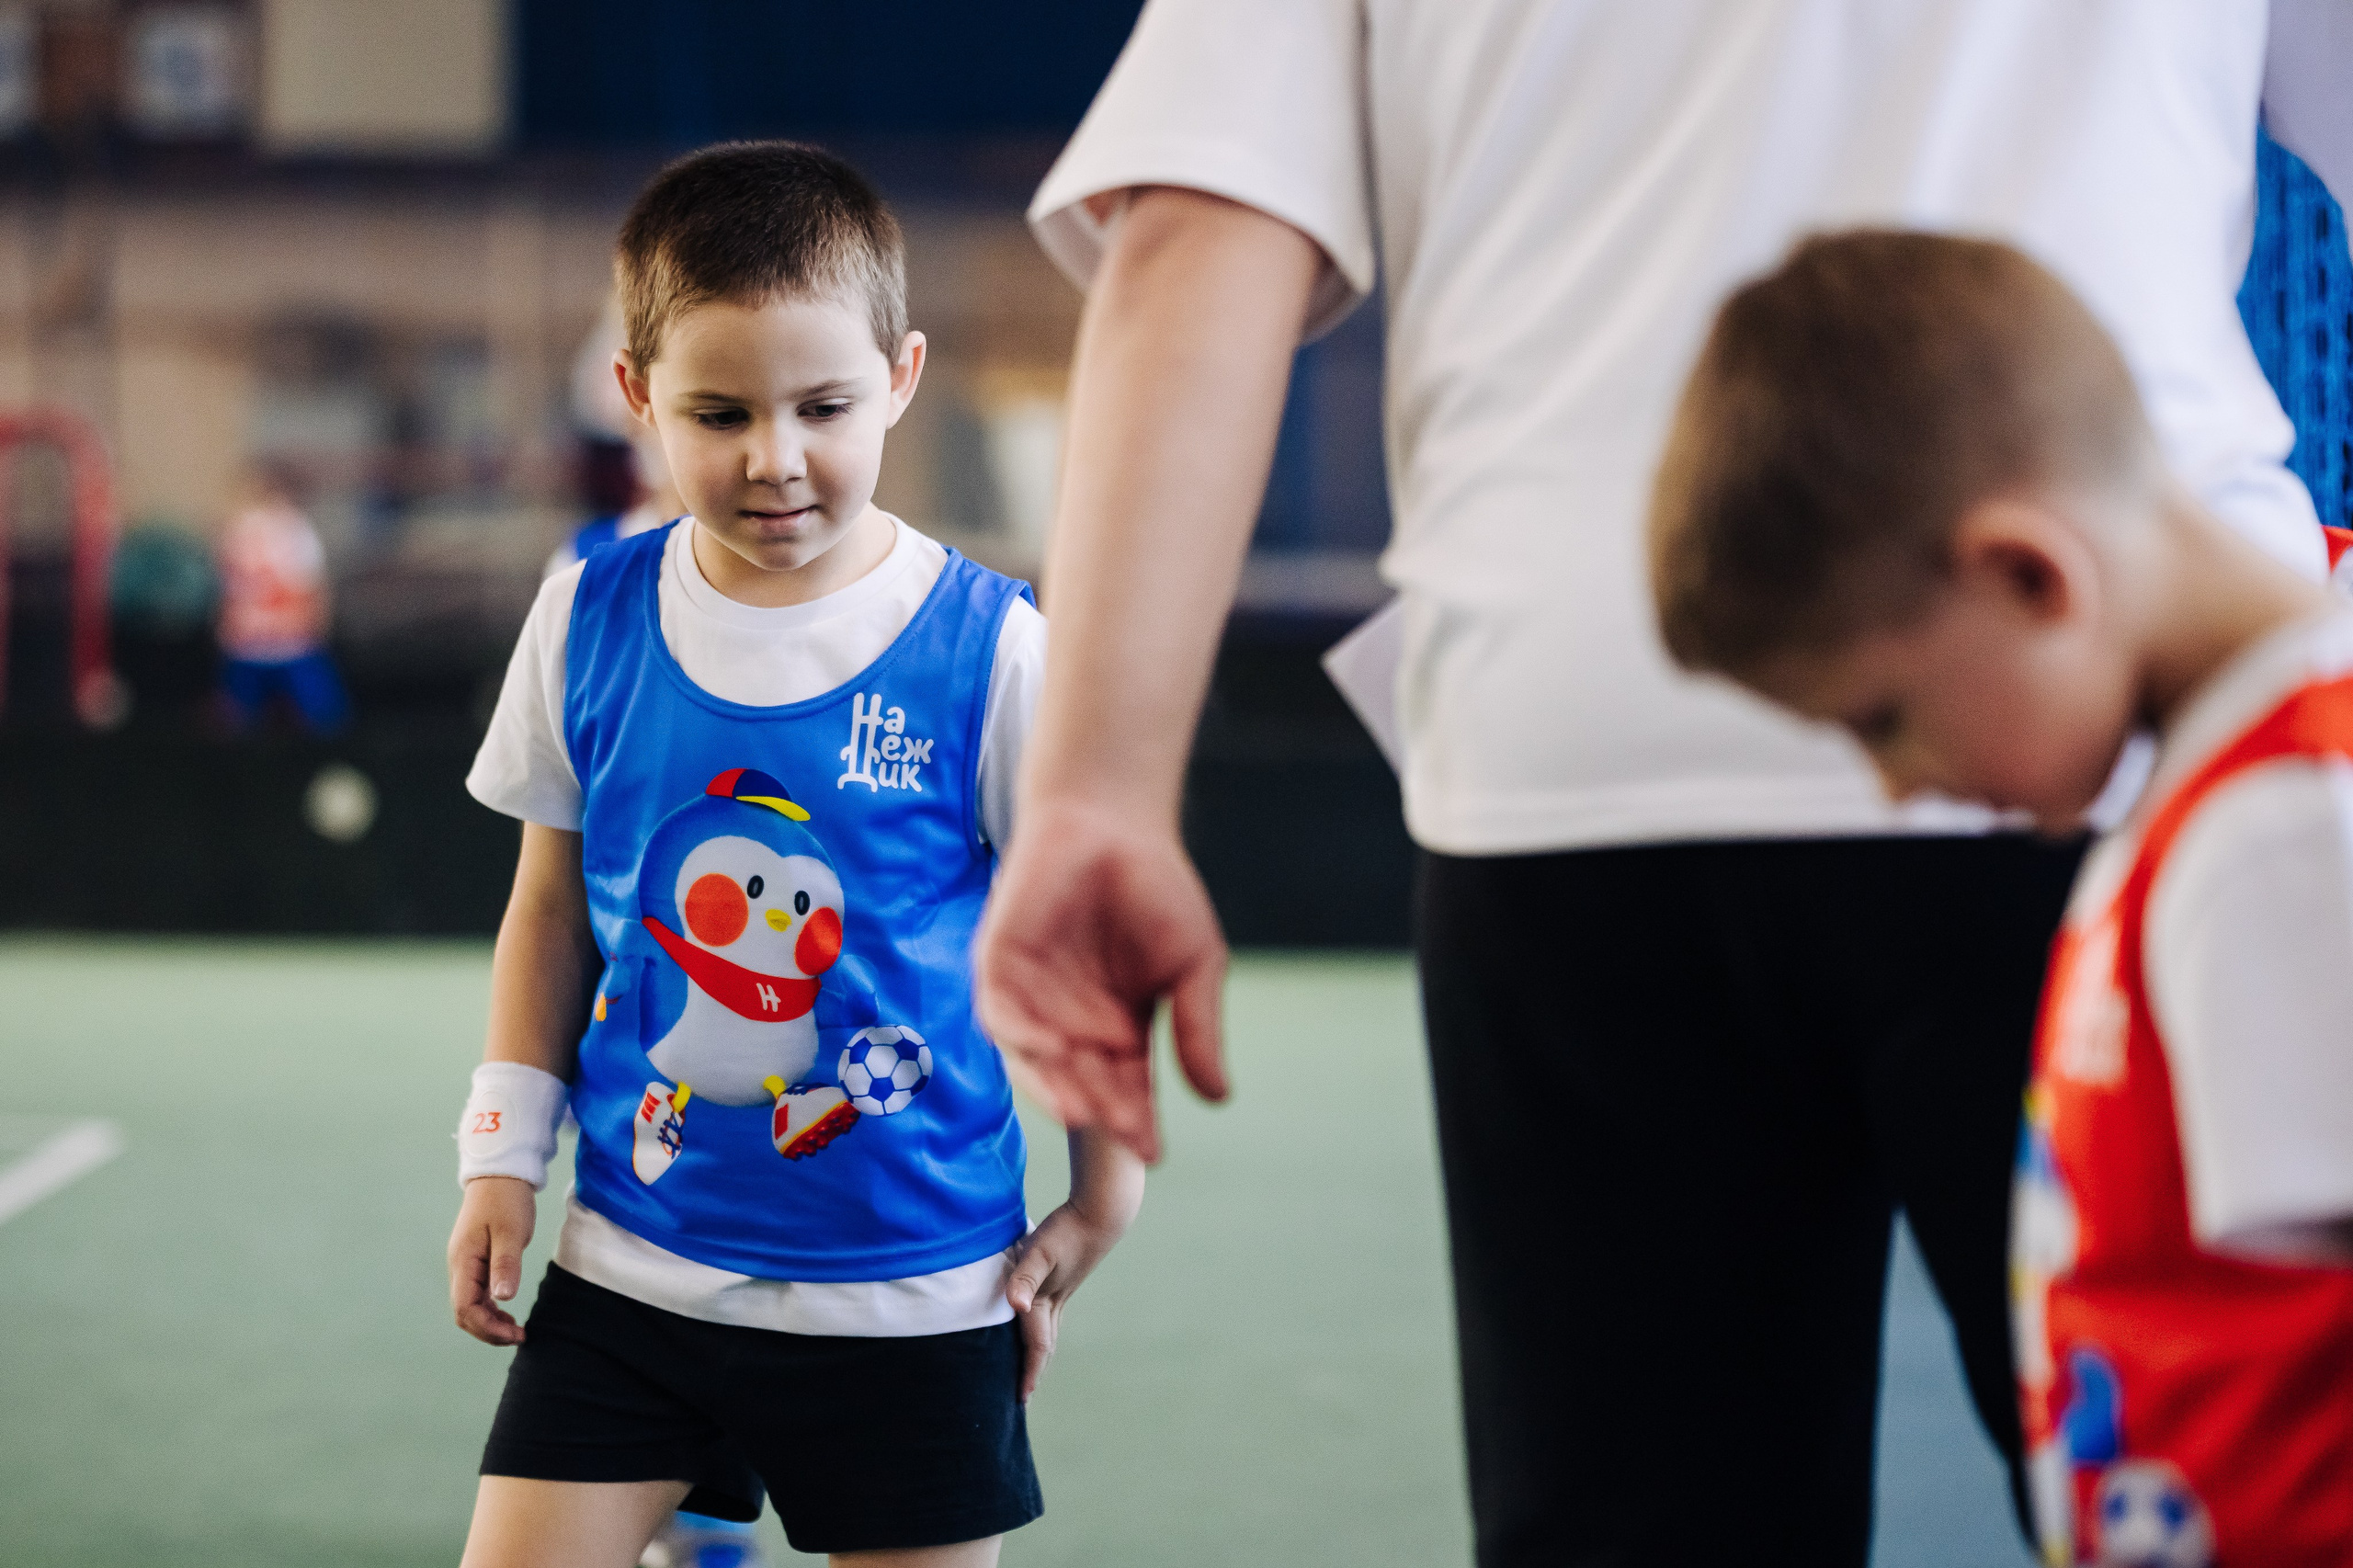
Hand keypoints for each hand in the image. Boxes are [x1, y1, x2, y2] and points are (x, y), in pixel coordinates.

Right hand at [448, 1175, 536, 1345]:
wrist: (500, 1175)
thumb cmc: (506, 1200)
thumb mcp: (511, 1231)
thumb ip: (506, 1264)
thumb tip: (502, 1298)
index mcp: (463, 1262)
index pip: (465, 1309)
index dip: (487, 1328)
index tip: (515, 1334)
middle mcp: (459, 1267)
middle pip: (464, 1313)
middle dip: (488, 1331)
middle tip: (519, 1336)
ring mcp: (466, 1266)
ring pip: (470, 1306)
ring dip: (490, 1322)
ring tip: (516, 1330)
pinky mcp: (476, 1262)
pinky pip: (478, 1295)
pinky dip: (491, 1309)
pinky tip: (508, 1314)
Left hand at [976, 798, 1227, 1162]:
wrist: (1112, 819)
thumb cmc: (1156, 888)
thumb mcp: (1194, 965)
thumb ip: (1197, 1027)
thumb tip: (1218, 1098)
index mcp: (1119, 1032)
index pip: (1126, 1090)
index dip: (1137, 1121)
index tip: (1154, 1151)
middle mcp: (1071, 1026)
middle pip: (1081, 1084)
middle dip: (1099, 1110)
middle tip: (1119, 1132)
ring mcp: (1031, 1000)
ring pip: (1036, 1062)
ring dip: (1055, 1087)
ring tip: (1080, 1110)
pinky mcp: (998, 967)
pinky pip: (1001, 1016)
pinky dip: (1020, 1037)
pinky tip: (1046, 1050)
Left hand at [1006, 1197, 1133, 1402]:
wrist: (1101, 1214)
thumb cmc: (1067, 1231)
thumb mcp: (1039, 1252)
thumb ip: (1024, 1277)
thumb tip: (1015, 1306)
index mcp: (1045, 1300)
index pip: (1036, 1346)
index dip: (1028, 1372)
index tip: (1021, 1398)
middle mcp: (1055, 1300)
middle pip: (1044, 1344)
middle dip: (1035, 1369)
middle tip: (1025, 1393)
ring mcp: (1063, 1290)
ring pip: (1049, 1330)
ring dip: (1040, 1351)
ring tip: (1032, 1364)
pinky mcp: (1065, 1277)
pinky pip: (1051, 1313)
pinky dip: (1043, 1328)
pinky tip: (1037, 1318)